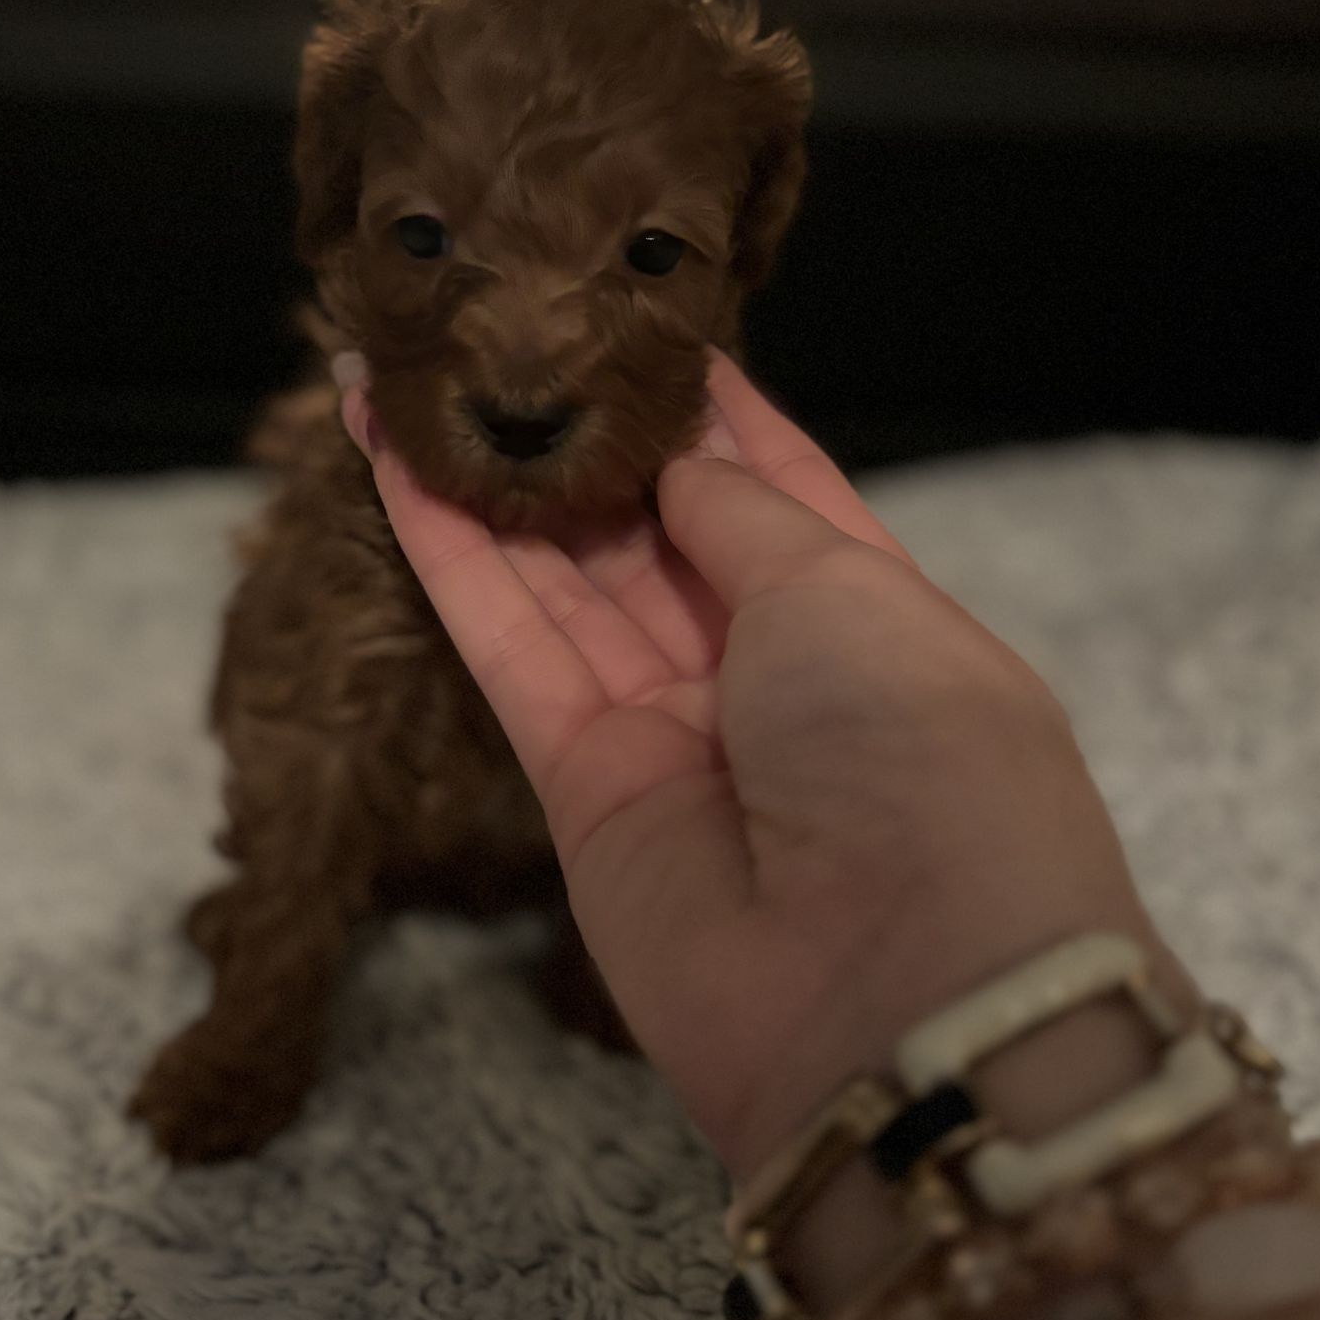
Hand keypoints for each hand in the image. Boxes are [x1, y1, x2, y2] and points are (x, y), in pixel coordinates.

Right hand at [343, 354, 1176, 1191]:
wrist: (898, 998)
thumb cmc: (923, 764)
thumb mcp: (852, 593)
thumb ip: (747, 515)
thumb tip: (681, 456)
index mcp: (876, 618)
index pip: (776, 488)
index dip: (701, 408)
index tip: (628, 321)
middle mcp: (773, 677)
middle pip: (654, 534)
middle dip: (578, 439)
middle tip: (493, 334)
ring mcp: (676, 736)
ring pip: (565, 585)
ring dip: (490, 486)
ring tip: (409, 379)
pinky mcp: (585, 794)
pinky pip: (511, 653)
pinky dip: (454, 564)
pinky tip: (396, 469)